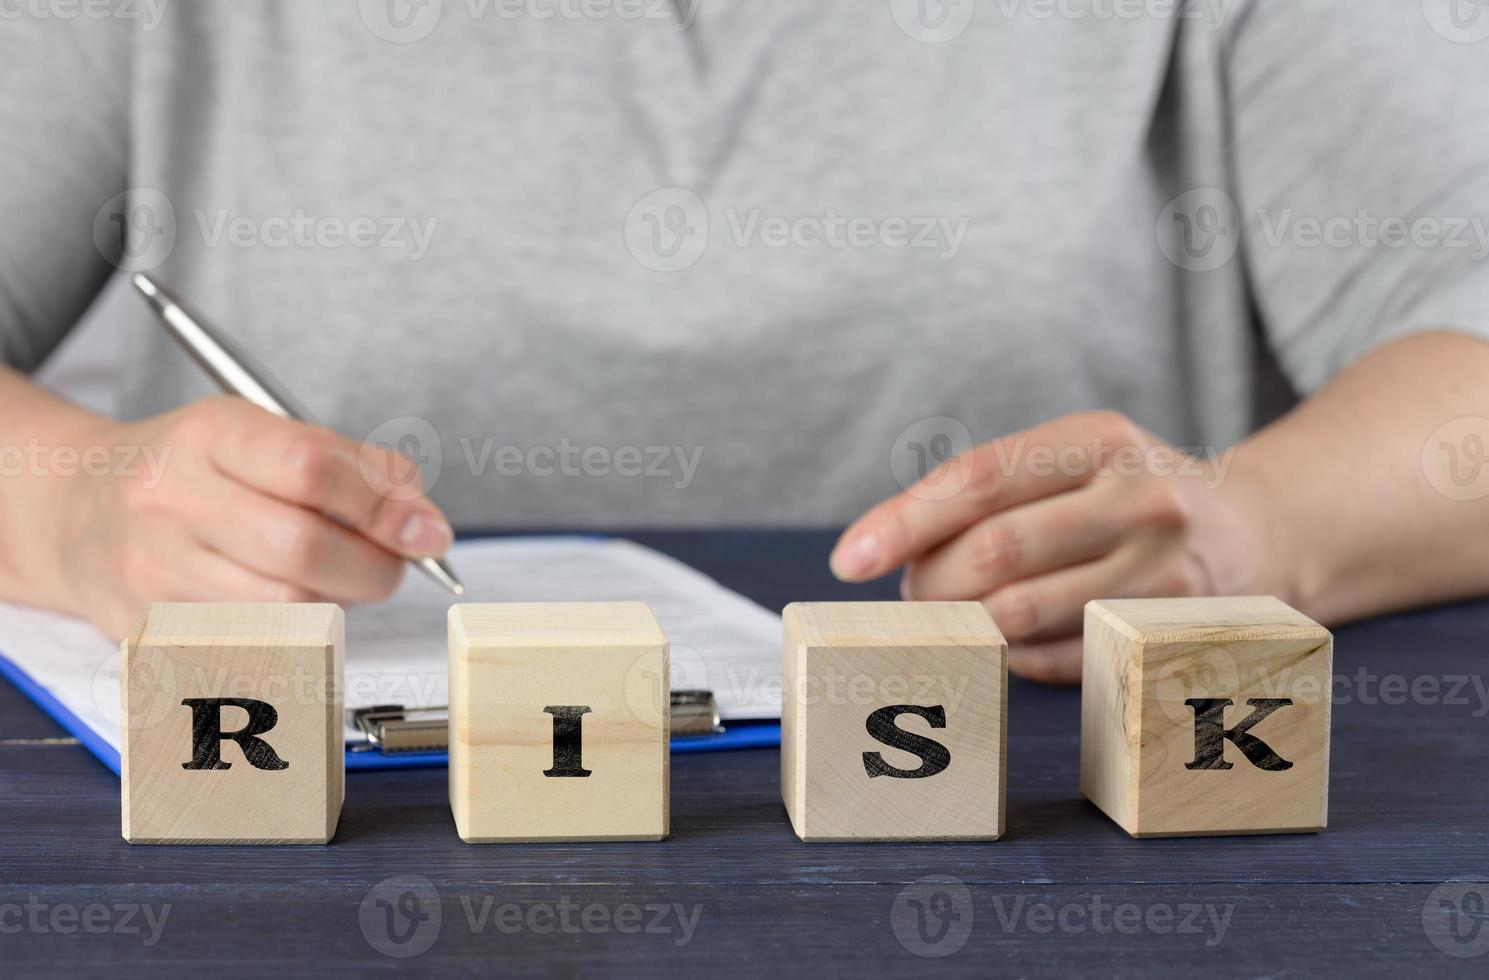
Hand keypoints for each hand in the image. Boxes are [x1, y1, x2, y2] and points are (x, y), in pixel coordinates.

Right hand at [45, 396, 452, 637]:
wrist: (70, 507)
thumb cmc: (191, 469)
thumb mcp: (262, 434)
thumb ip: (352, 467)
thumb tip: (423, 523)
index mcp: (210, 434)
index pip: (314, 470)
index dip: (386, 506)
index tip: (429, 532)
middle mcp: (171, 498)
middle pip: (304, 549)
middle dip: (374, 567)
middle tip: (391, 564)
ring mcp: (152, 568)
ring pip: (285, 606)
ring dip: (338, 600)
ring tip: (336, 578)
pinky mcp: (146, 627)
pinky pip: (254, 641)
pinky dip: (295, 628)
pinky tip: (289, 603)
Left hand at [829, 412, 1276, 684]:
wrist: (1266, 530)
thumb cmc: (1135, 495)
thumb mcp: (1083, 459)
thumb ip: (997, 492)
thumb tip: (891, 551)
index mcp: (1098, 439)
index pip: (979, 478)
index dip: (905, 520)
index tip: (849, 559)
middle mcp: (1136, 496)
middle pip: (994, 551)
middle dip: (932, 584)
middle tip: (912, 598)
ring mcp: (1163, 567)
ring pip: (1022, 613)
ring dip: (966, 627)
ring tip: (955, 621)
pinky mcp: (1174, 631)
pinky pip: (1060, 660)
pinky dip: (1014, 660)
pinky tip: (1009, 645)